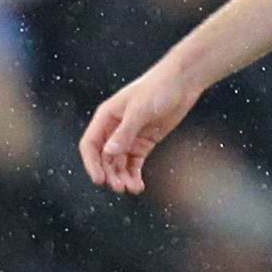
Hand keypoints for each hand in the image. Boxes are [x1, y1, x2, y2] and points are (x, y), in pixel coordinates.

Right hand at [80, 60, 202, 193]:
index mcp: (106, 117)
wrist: (182, 82)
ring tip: (132, 188)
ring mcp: (130, 137)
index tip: (99, 180)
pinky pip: (134, 163)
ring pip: (119, 163)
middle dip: (110, 174)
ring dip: (122, 177)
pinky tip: (139, 185)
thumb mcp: (139, 110)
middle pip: (104, 158)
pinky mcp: (144, 142)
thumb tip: (109, 153)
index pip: (90, 145)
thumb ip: (125, 132)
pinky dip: (134, 174)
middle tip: (119, 187)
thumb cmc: (157, 88)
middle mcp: (114, 129)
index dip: (91, 164)